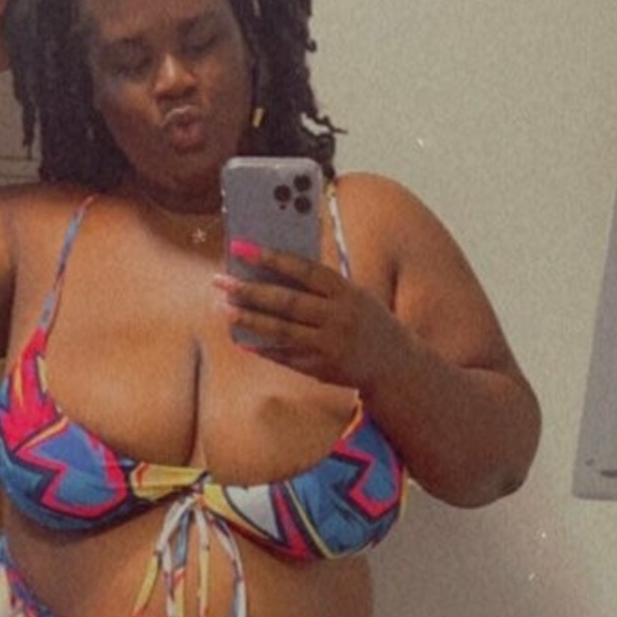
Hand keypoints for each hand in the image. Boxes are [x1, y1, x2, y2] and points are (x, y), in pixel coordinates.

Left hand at [213, 245, 402, 391]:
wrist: (396, 365)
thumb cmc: (365, 321)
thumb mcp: (353, 296)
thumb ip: (320, 286)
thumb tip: (273, 272)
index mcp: (347, 291)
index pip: (304, 270)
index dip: (271, 258)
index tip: (240, 247)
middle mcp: (339, 318)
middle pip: (286, 302)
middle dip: (249, 290)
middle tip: (220, 281)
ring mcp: (330, 346)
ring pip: (281, 330)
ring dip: (249, 319)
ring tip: (223, 308)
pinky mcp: (323, 369)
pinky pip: (286, 357)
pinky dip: (263, 348)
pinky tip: (242, 340)